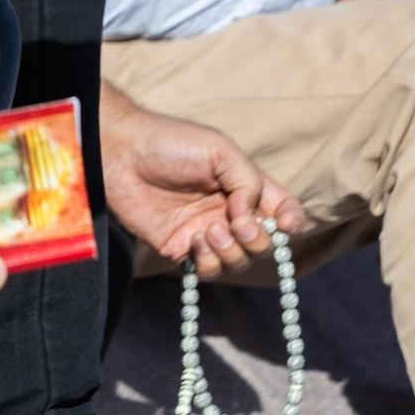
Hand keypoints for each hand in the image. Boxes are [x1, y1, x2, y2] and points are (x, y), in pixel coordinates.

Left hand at [101, 100, 302, 281]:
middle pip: (265, 243)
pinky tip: (193, 240)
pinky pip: (210, 270)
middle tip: (235, 222)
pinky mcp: (182, 248)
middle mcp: (230, 211)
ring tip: (208, 229)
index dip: (292, 221)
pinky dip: (209, 261)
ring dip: (232, 251)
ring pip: (240, 261)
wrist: (123, 155)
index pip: (282, 209)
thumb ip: (249, 182)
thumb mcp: (221, 151)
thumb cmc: (171, 143)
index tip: (286, 225)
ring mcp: (207, 232)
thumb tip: (253, 218)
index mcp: (244, 184)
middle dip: (258, 239)